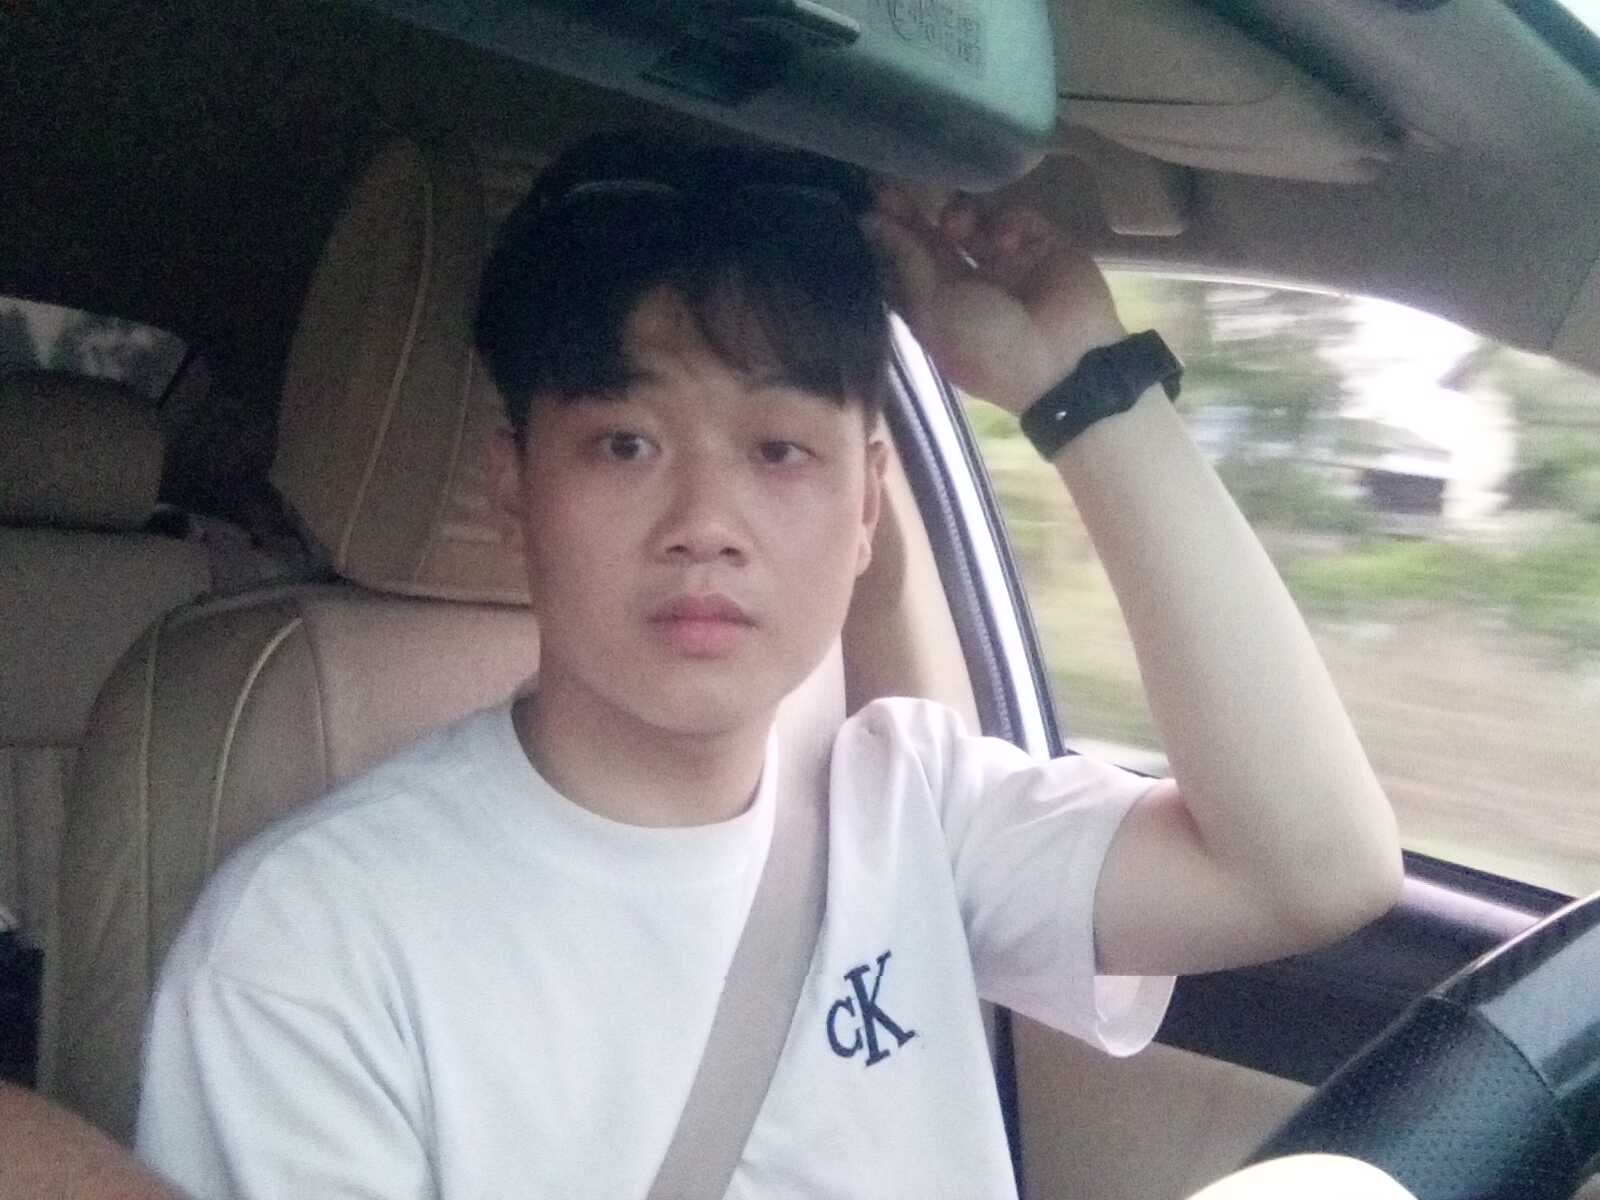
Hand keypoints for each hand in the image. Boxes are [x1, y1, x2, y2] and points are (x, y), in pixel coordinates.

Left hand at [861, 185, 1127, 415]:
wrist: (1065, 362)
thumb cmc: (987, 348)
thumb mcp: (935, 312)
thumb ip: (906, 263)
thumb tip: (869, 223)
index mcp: (938, 308)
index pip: (907, 263)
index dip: (890, 234)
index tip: (872, 202)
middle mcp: (968, 283)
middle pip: (933, 237)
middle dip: (914, 215)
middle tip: (892, 188)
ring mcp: (1006, 262)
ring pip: (974, 220)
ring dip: (960, 217)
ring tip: (959, 227)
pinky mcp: (1042, 244)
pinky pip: (1016, 216)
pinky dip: (1008, 222)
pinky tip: (1008, 242)